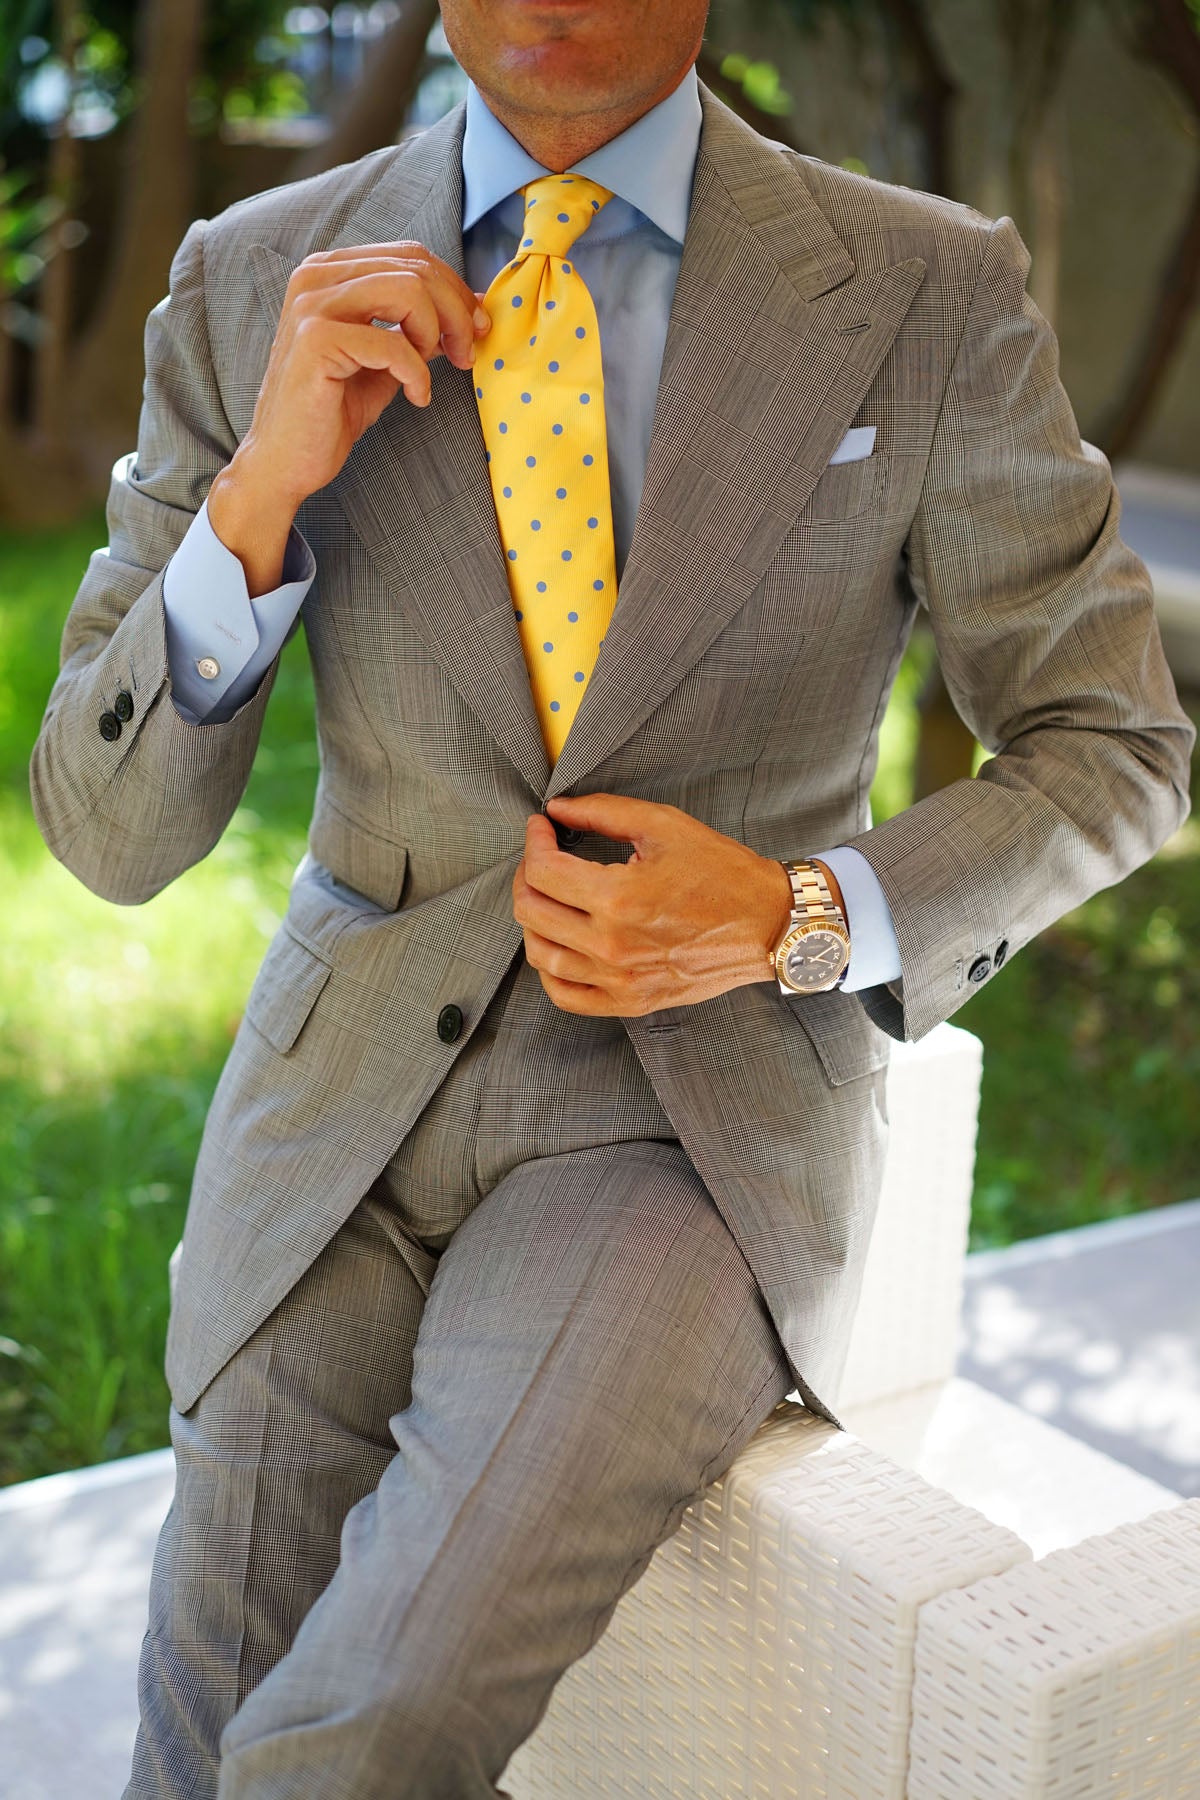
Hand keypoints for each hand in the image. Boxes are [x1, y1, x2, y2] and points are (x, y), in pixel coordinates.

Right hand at [208, 243, 490, 592]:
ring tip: (432, 374)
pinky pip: (393, 342)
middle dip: (456, 312)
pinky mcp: (315, 340)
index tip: (476, 329)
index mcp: (330, 271)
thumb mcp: (384, 360)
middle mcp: (316, 277)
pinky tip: (416, 397)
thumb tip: (473, 307)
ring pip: (408, 290)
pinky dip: (417, 373)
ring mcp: (312, 304)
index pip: (410, 255)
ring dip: (437, 334)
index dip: (454, 289)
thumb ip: (418, 328)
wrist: (284, 461)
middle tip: (467, 355)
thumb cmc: (331, 412)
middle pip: (414, 267)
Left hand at [511, 793, 795, 1016]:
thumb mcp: (664, 826)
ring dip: (533, 919)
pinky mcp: (630, 1001)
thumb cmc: (724, 873)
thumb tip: (558, 808)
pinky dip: (549, 969)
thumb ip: (603, 812)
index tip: (541, 827)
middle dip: (527, 874)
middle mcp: (612, 945)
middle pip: (532, 911)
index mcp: (619, 898)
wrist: (769, 924)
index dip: (534, 841)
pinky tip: (558, 942)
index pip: (543, 871)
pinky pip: (565, 994)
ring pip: (541, 954)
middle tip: (541, 855)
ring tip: (547, 896)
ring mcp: (619, 980)